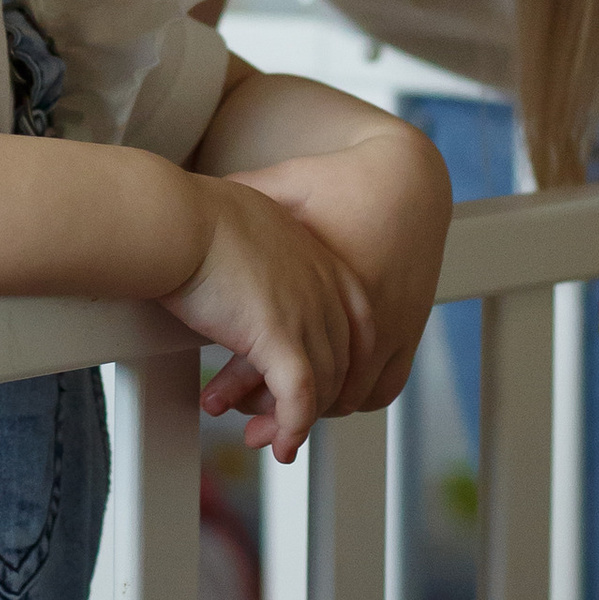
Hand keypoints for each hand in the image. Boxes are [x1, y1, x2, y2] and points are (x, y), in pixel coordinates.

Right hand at [162, 176, 363, 460]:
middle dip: (316, 401)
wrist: (178, 218)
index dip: (342, 362)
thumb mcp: (250, 226)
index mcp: (321, 261)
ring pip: (321, 386)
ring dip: (297, 423)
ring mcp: (307, 313)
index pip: (357, 325)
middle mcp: (324, 288)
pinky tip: (282, 445)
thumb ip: (263, 247)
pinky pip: (298, 398)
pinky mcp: (279, 338)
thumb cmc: (195, 217)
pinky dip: (292, 428)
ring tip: (273, 443)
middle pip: (341, 361)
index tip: (321, 386)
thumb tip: (243, 254)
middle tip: (286, 424)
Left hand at [212, 126, 451, 417]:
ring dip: (311, 410)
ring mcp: (392, 326)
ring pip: (349, 395)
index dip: (244, 388)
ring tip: (273, 416)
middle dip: (272, 411)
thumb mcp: (283, 185)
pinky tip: (321, 396)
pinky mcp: (410, 329)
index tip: (215, 400)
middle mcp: (362, 314)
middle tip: (239, 423)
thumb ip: (239, 199)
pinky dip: (351, 397)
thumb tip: (188, 204)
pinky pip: (383, 386)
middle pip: (314, 388)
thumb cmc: (342, 178)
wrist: (408, 176)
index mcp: (323, 287)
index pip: (282, 360)